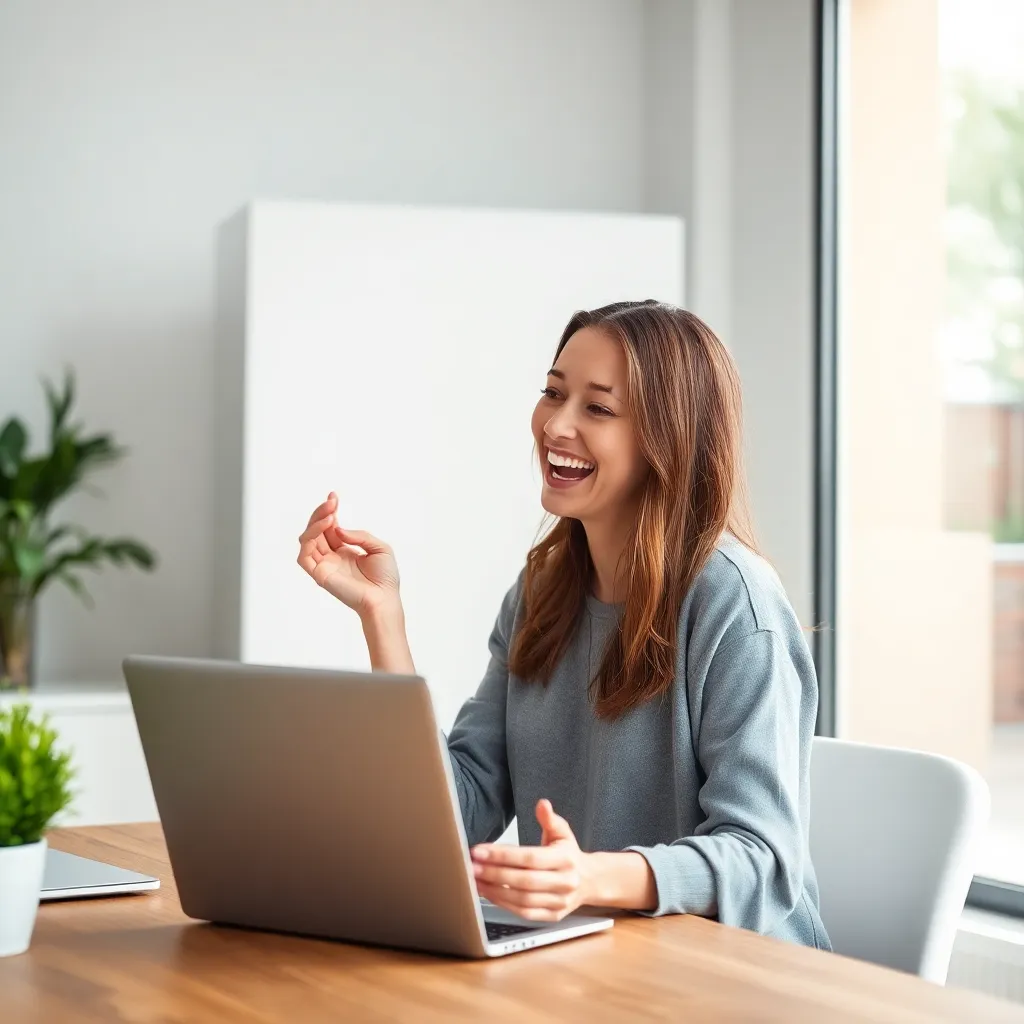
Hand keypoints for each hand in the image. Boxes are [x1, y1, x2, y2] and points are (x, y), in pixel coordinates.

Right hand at [296, 492, 400, 617]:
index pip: (330, 528)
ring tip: (330, 512)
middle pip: (317, 530)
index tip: (333, 496)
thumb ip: (359, 535)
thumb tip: (338, 528)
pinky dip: (311, 537)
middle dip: (322, 513)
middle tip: (332, 501)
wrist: (384, 599)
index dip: (329, 511)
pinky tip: (327, 526)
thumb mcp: (379, 547)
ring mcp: (324, 565)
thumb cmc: (385, 578)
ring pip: (307, 539)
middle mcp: (331, 557)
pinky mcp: (319, 574)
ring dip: (315, 522)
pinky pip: (304, 554)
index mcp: (344, 551)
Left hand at [470, 800, 594, 921]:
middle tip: (472, 866)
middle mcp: (565, 882)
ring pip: (523, 900)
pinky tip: (489, 893)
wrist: (589, 880)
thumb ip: (550, 819)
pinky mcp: (553, 916)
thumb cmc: (568, 854)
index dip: (503, 855)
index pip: (530, 858)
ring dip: (495, 891)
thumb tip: (542, 804)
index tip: (479, 851)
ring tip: (475, 880)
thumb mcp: (562, 832)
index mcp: (566, 859)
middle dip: (494, 873)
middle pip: (524, 880)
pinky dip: (504, 904)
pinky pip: (525, 913)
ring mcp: (559, 902)